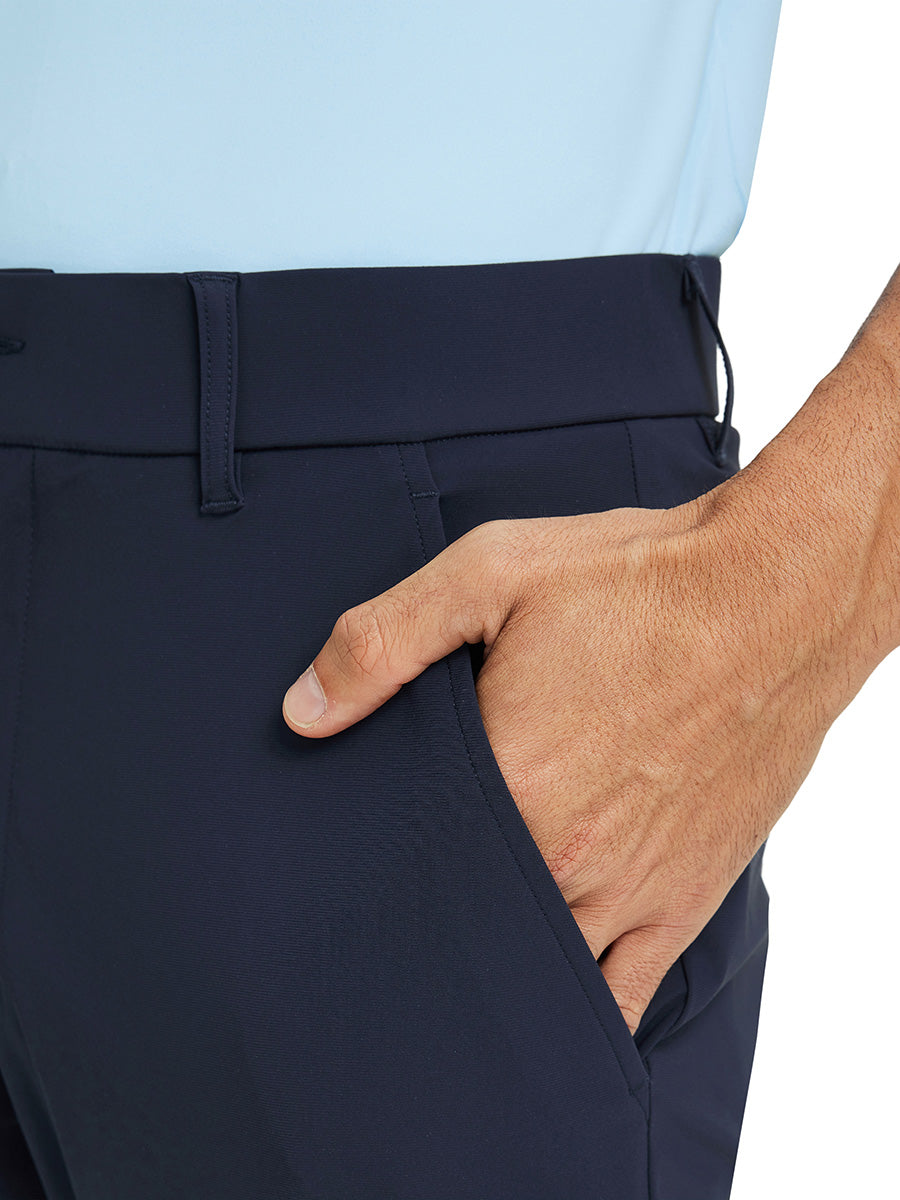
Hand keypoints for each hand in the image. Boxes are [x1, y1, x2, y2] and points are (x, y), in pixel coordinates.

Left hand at [281, 456, 856, 1034]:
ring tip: (443, 961)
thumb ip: (385, 641)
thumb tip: (304, 710)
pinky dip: (576, 1011)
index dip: (366, 864)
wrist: (774, 597)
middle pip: (459, 922)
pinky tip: (538, 1016)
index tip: (340, 870)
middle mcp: (565, 856)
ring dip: (487, 965)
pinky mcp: (683, 898)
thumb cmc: (638, 582)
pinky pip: (620, 994)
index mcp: (508, 781)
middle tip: (384, 912)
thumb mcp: (492, 572)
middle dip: (419, 918)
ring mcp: (628, 890)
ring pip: (531, 969)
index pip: (402, 861)